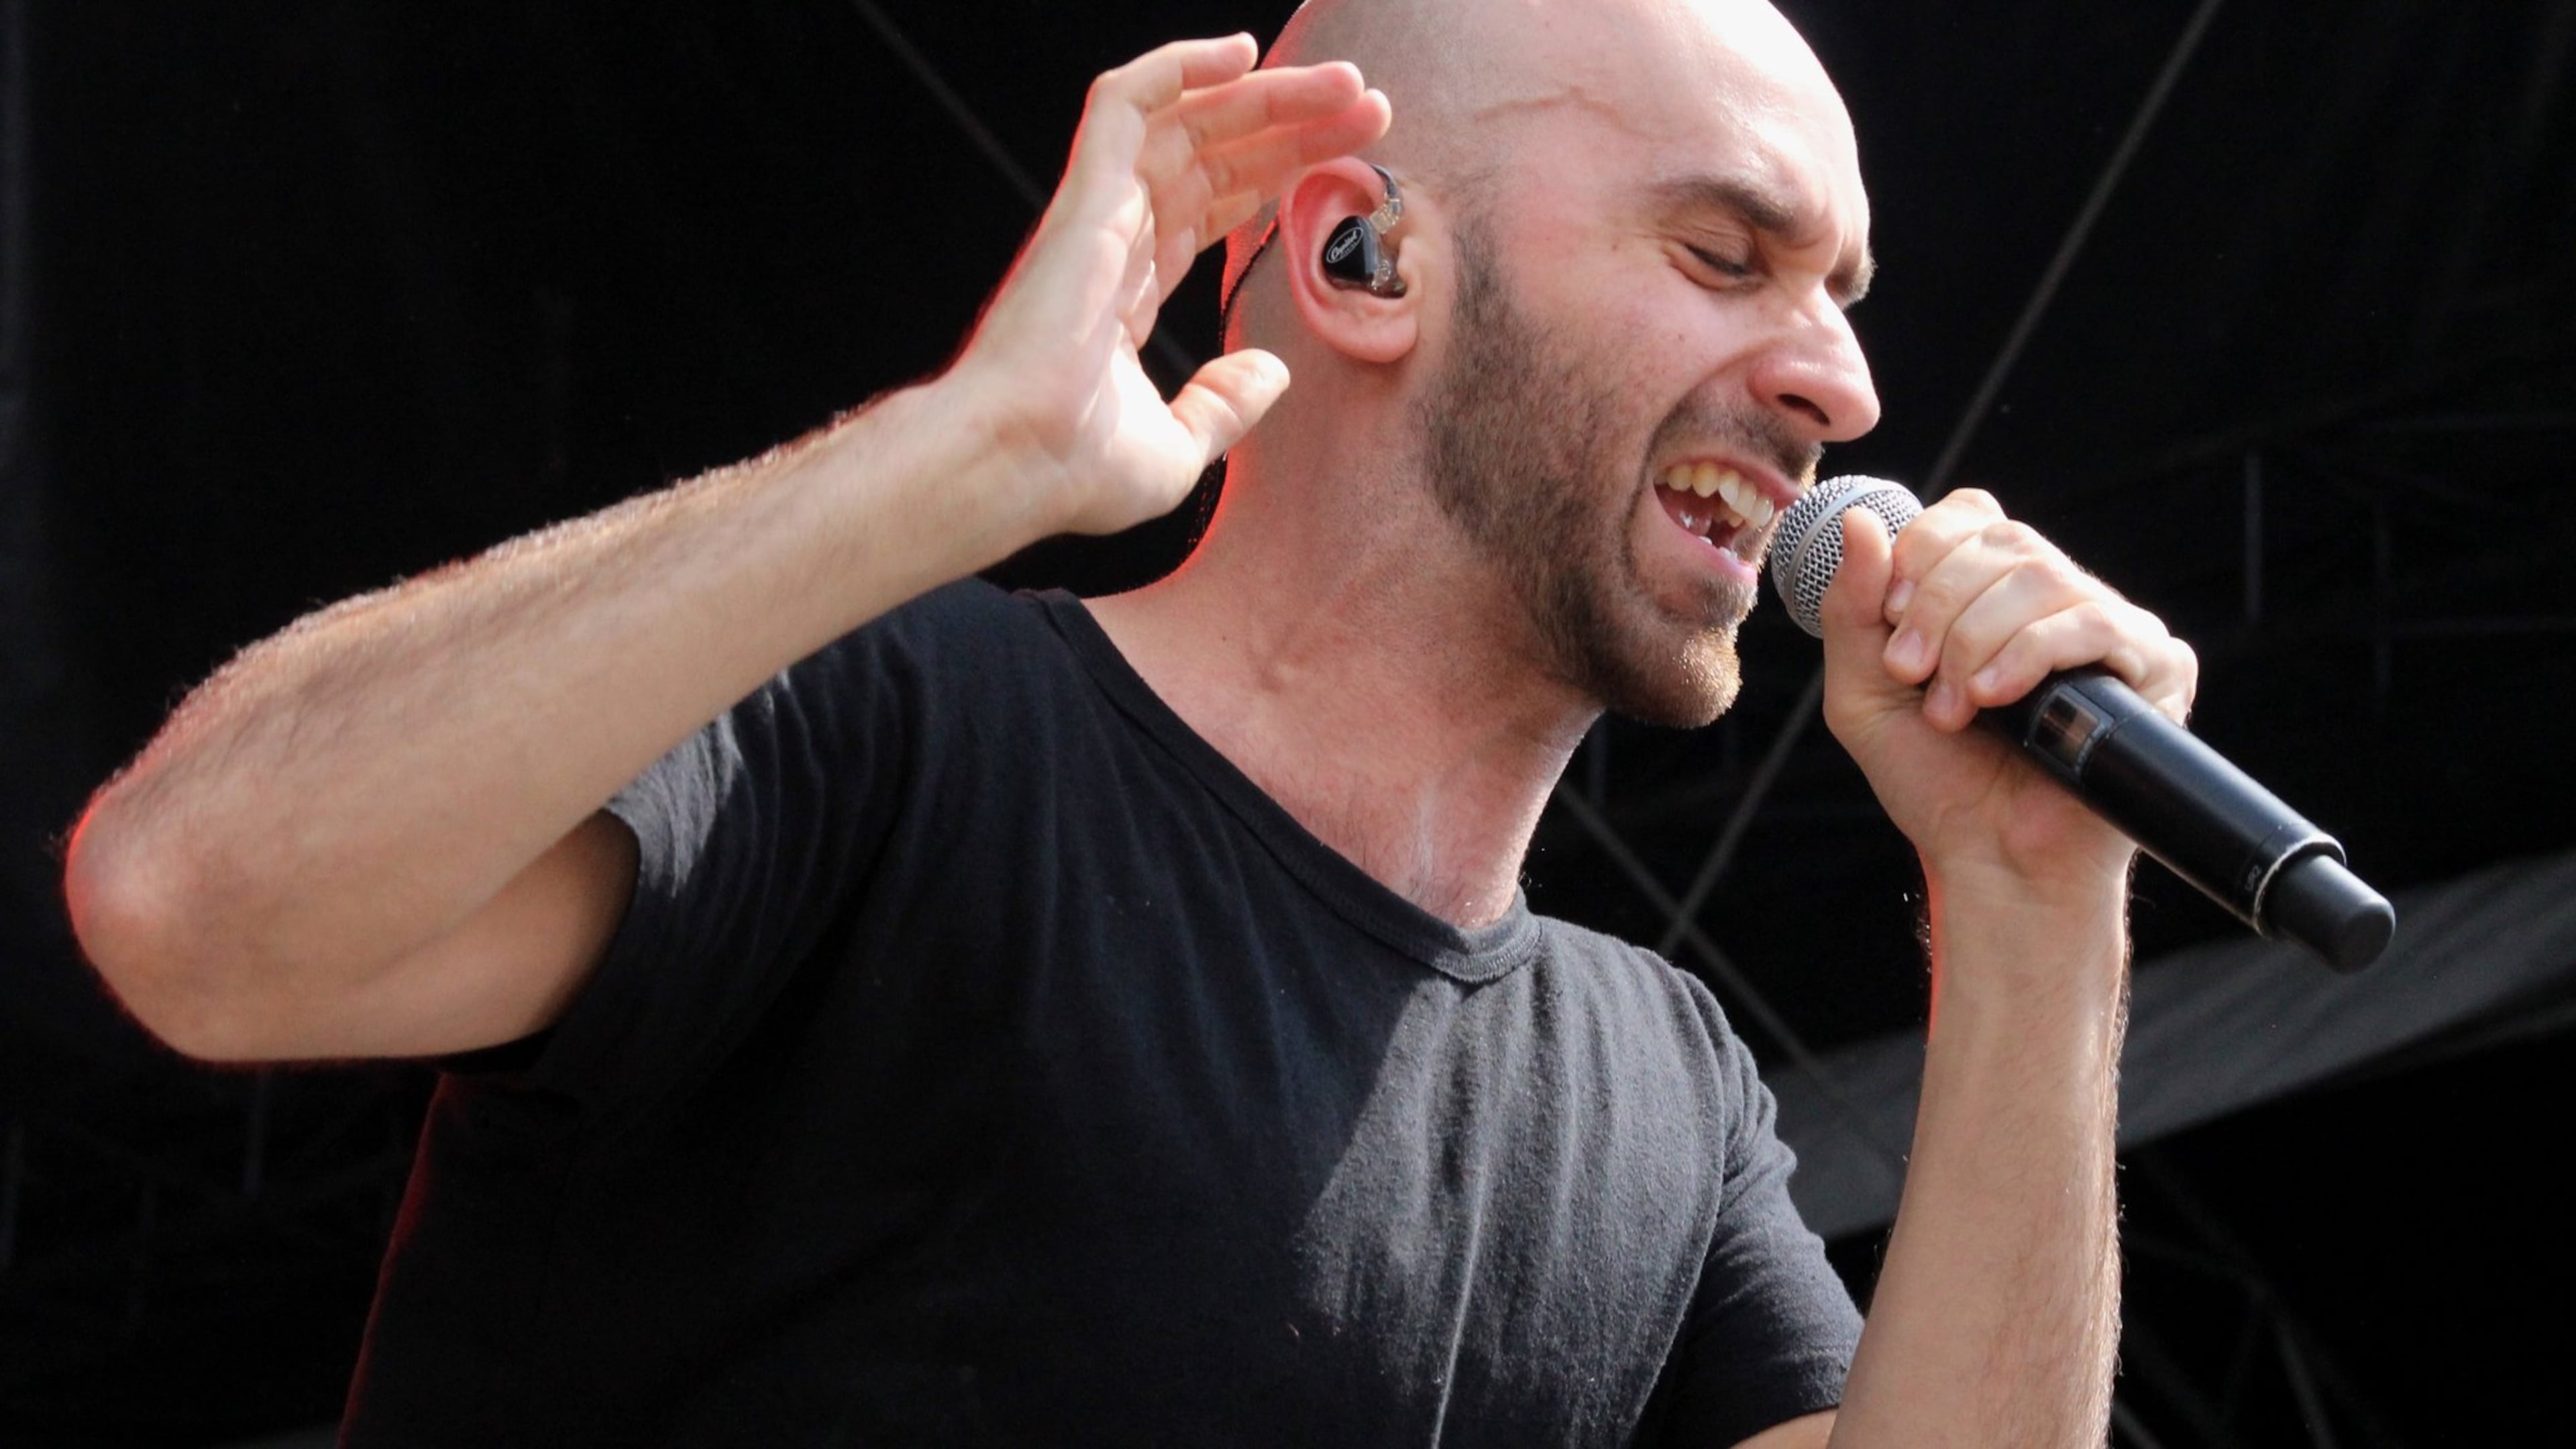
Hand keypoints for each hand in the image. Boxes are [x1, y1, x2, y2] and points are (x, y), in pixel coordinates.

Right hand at [950, 35, 1388, 536]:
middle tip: (1370, 105)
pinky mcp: (1085, 196)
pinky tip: (1239, 49)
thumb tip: (1270, 373)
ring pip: (1185, 120)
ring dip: (1263, 91)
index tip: (1344, 158)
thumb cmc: (1075, 470)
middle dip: (1290, 123)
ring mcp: (1097, 213)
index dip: (1273, 173)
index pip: (1208, 206)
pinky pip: (1124, 102)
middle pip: (1212, 154)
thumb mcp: (1179, 451)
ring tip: (1345, 82)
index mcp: (1126, 291)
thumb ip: (1224, 407)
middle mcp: (1113, 240)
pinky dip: (1177, 66)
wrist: (1018, 463)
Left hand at [1816, 489, 2198, 895]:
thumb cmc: (1935, 781)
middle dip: (1938, 606)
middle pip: (2002, 541)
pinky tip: (1998, 699)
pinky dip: (2030, 654)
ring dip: (1976, 640)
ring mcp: (2109, 629)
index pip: (1970, 517)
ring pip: (2041, 577)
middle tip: (1911, 674)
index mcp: (1993, 593)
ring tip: (1955, 708)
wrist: (1991, 861)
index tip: (1891, 621)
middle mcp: (2057, 599)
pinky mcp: (2153, 668)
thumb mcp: (1865, 692)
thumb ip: (1852, 609)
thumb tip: (1858, 520)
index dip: (1925, 552)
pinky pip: (2095, 622)